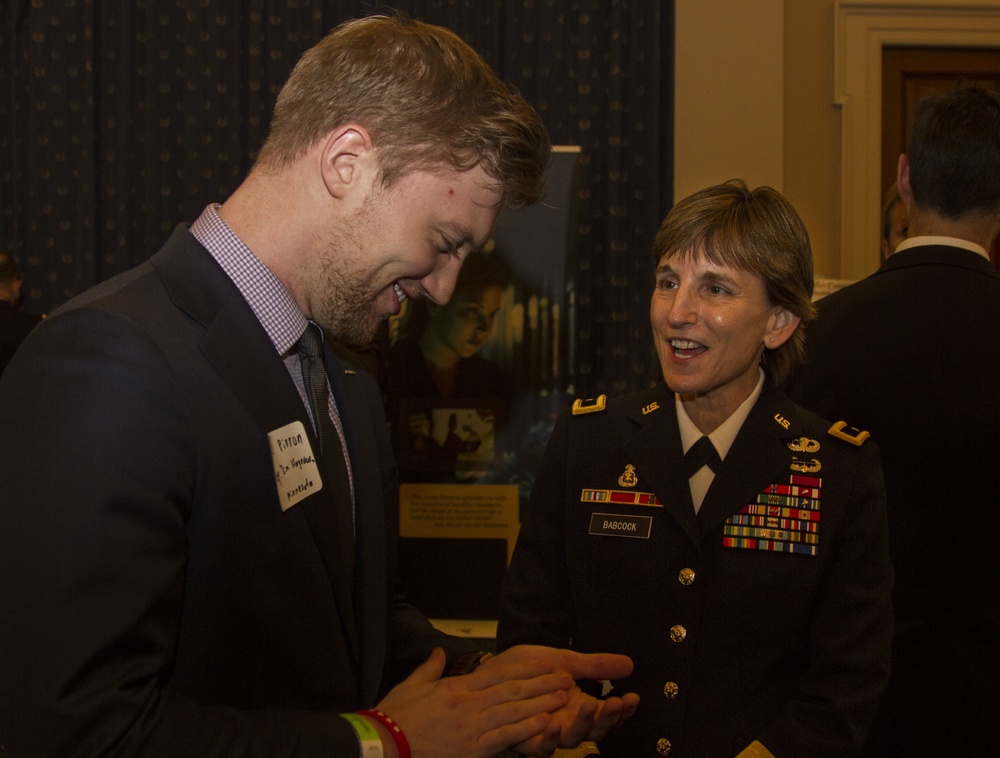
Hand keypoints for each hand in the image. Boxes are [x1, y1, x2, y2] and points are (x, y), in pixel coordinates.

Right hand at [374, 647, 572, 757]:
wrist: (385, 744)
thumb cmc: (396, 716)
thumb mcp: (412, 684)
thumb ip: (430, 668)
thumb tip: (438, 652)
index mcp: (456, 688)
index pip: (498, 673)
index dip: (525, 668)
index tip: (544, 662)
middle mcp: (469, 704)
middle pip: (512, 689)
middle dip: (541, 683)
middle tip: (565, 676)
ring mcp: (472, 726)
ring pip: (514, 710)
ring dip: (541, 702)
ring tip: (562, 695)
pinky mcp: (473, 749)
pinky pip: (505, 736)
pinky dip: (526, 728)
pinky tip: (544, 722)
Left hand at [482, 646, 639, 755]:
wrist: (496, 669)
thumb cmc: (530, 668)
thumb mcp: (566, 661)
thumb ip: (596, 665)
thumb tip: (629, 663)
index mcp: (580, 707)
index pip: (608, 715)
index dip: (622, 711)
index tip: (632, 697)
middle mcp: (568, 723)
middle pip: (595, 731)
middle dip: (607, 718)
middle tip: (616, 703)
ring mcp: (549, 733)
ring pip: (572, 740)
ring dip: (583, 725)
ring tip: (590, 706)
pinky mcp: (528, 739)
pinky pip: (542, 747)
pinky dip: (550, 738)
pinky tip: (554, 724)